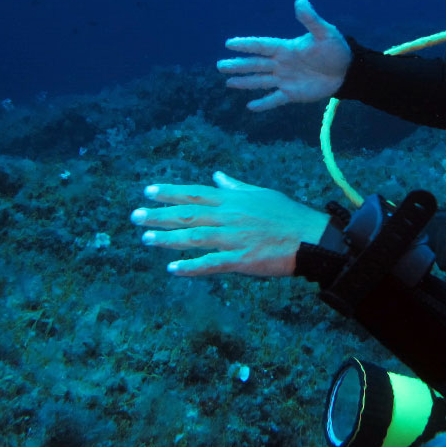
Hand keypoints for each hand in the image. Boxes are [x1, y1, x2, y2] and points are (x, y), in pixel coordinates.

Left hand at [131, 171, 329, 276]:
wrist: (310, 237)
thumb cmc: (287, 214)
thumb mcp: (261, 193)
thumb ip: (235, 187)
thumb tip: (217, 177)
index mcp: (232, 200)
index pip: (195, 193)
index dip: (170, 192)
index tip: (148, 191)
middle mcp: (229, 216)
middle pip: (188, 214)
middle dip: (160, 215)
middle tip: (136, 216)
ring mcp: (233, 238)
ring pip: (194, 236)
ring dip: (168, 238)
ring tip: (146, 239)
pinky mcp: (241, 259)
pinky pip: (211, 263)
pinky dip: (191, 266)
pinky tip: (173, 269)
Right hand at [217, 0, 351, 110]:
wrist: (347, 71)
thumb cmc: (336, 49)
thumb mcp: (325, 33)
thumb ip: (311, 19)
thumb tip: (300, 0)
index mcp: (286, 48)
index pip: (262, 46)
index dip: (246, 44)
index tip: (229, 43)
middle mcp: (282, 64)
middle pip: (255, 64)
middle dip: (238, 65)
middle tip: (220, 65)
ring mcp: (285, 79)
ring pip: (260, 81)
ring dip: (244, 82)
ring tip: (228, 83)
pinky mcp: (292, 94)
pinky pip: (274, 99)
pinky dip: (263, 104)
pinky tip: (250, 107)